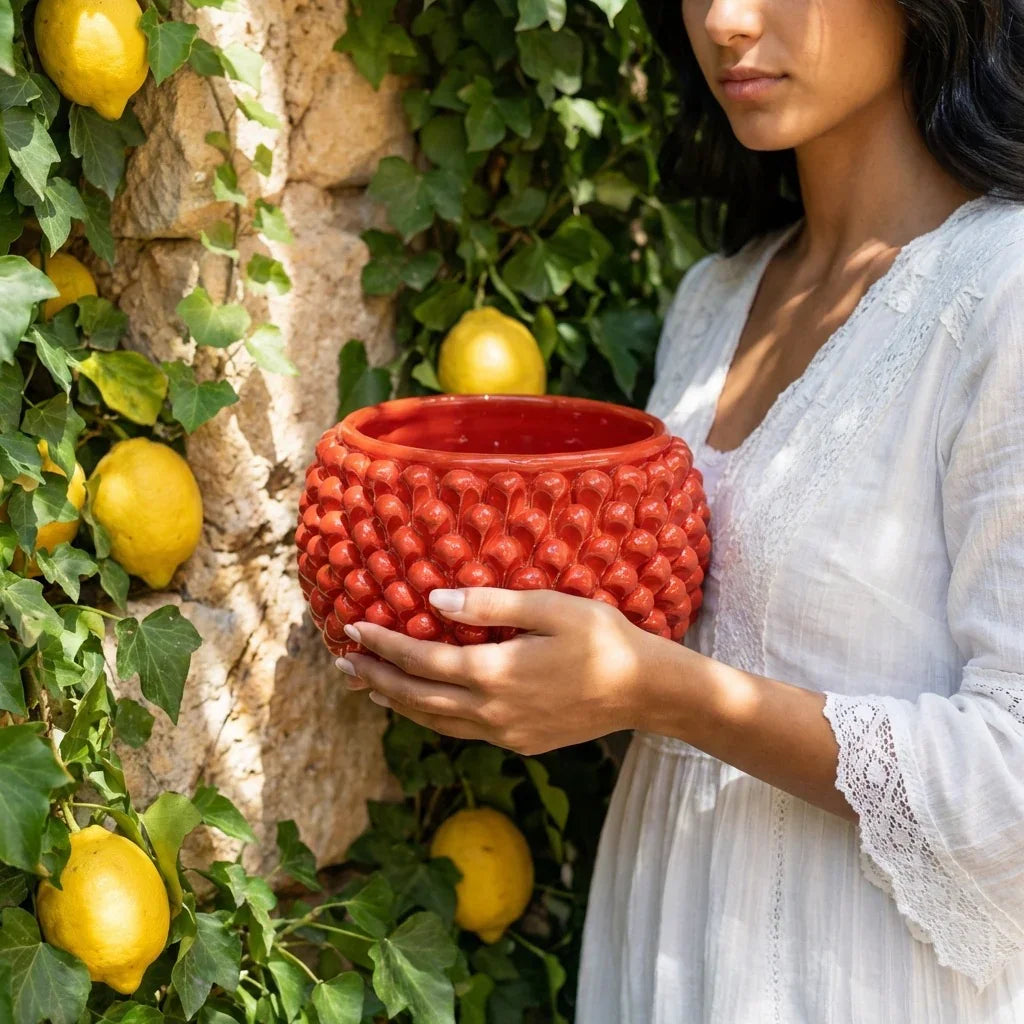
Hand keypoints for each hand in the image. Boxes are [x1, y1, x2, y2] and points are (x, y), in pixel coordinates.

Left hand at [336, 587, 656, 754]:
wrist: (644, 690)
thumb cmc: (602, 638)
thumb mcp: (550, 607)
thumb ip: (490, 604)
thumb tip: (434, 600)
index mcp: (495, 673)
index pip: (422, 660)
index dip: (383, 645)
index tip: (354, 629)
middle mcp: (493, 710)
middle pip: (418, 697)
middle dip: (377, 679)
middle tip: (344, 664)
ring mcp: (506, 732)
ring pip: (436, 721)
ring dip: (399, 703)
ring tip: (369, 689)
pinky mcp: (520, 742)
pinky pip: (462, 731)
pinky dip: (432, 718)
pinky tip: (424, 706)